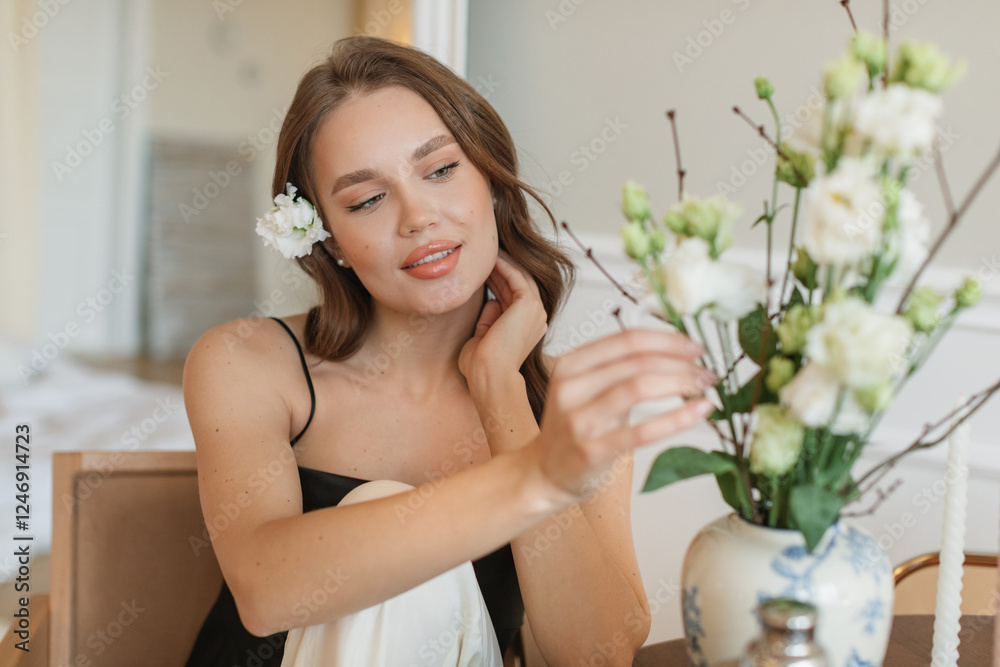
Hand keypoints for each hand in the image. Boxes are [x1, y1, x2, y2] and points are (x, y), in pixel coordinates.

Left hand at [459, 249, 547, 385]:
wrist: (490, 376)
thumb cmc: (481, 367)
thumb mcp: (482, 338)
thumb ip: (487, 320)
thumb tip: (490, 302)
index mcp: (526, 328)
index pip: (511, 297)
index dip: (495, 281)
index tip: (479, 270)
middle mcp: (535, 318)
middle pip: (517, 284)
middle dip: (499, 269)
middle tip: (483, 254)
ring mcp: (535, 310)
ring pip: (519, 277)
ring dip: (503, 263)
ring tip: (486, 250)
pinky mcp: (529, 303)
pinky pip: (517, 276)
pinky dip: (504, 265)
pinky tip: (490, 256)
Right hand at [528, 328, 716, 502]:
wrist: (545, 473)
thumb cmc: (575, 428)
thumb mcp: (587, 388)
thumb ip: (619, 368)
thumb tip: (676, 350)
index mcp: (571, 364)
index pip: (627, 340)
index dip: (667, 339)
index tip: (695, 346)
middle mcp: (571, 386)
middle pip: (637, 361)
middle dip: (680, 363)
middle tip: (707, 371)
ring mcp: (580, 419)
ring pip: (639, 386)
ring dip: (680, 383)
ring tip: (704, 388)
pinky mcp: (593, 449)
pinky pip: (643, 430)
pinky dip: (677, 418)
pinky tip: (700, 411)